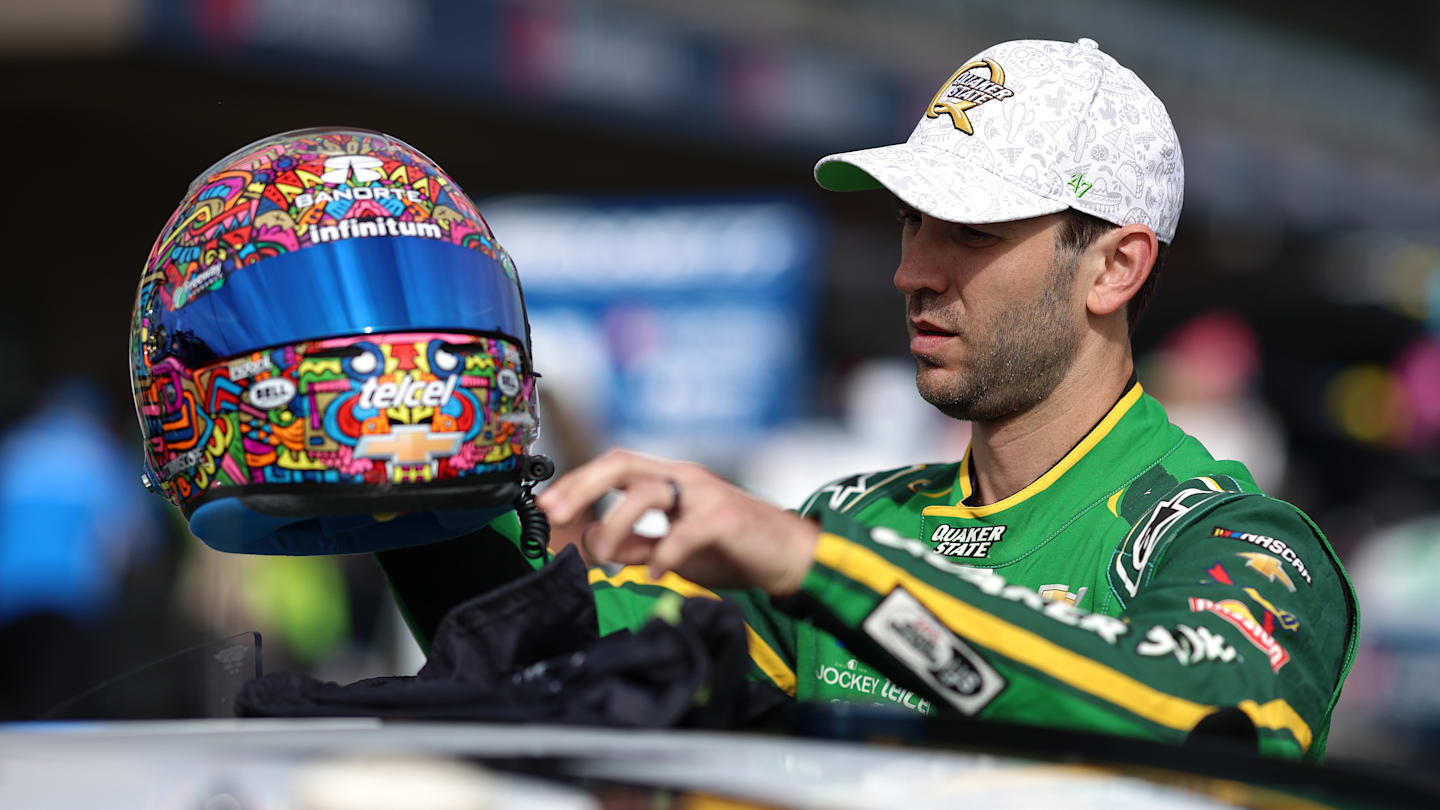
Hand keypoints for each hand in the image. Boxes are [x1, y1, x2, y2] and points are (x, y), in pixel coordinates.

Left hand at [535, 449, 818, 595]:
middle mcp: (685, 479)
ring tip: (606, 554)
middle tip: (554, 510)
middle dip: (582, 484)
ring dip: (616, 523)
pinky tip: (657, 573)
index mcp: (671, 481)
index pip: (615, 467)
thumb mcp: (677, 547)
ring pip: (647, 492)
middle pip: (623, 463)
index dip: (578, 481)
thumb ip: (641, 543)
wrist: (792, 557)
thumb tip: (596, 544)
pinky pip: (684, 531)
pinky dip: (664, 554)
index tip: (547, 504)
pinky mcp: (726, 518)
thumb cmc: (735, 549)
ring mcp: (706, 494)